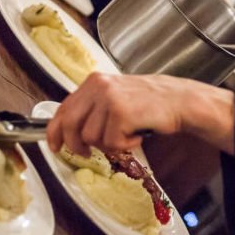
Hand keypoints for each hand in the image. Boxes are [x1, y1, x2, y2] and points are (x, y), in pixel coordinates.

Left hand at [46, 72, 234, 155]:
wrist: (179, 100)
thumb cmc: (150, 102)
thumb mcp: (115, 96)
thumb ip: (93, 108)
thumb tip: (69, 130)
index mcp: (93, 81)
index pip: (63, 109)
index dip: (55, 132)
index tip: (54, 146)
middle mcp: (98, 87)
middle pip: (71, 126)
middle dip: (77, 145)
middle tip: (87, 153)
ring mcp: (109, 99)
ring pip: (92, 138)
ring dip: (110, 144)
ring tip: (127, 134)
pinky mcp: (121, 113)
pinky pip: (112, 143)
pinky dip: (125, 145)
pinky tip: (137, 134)